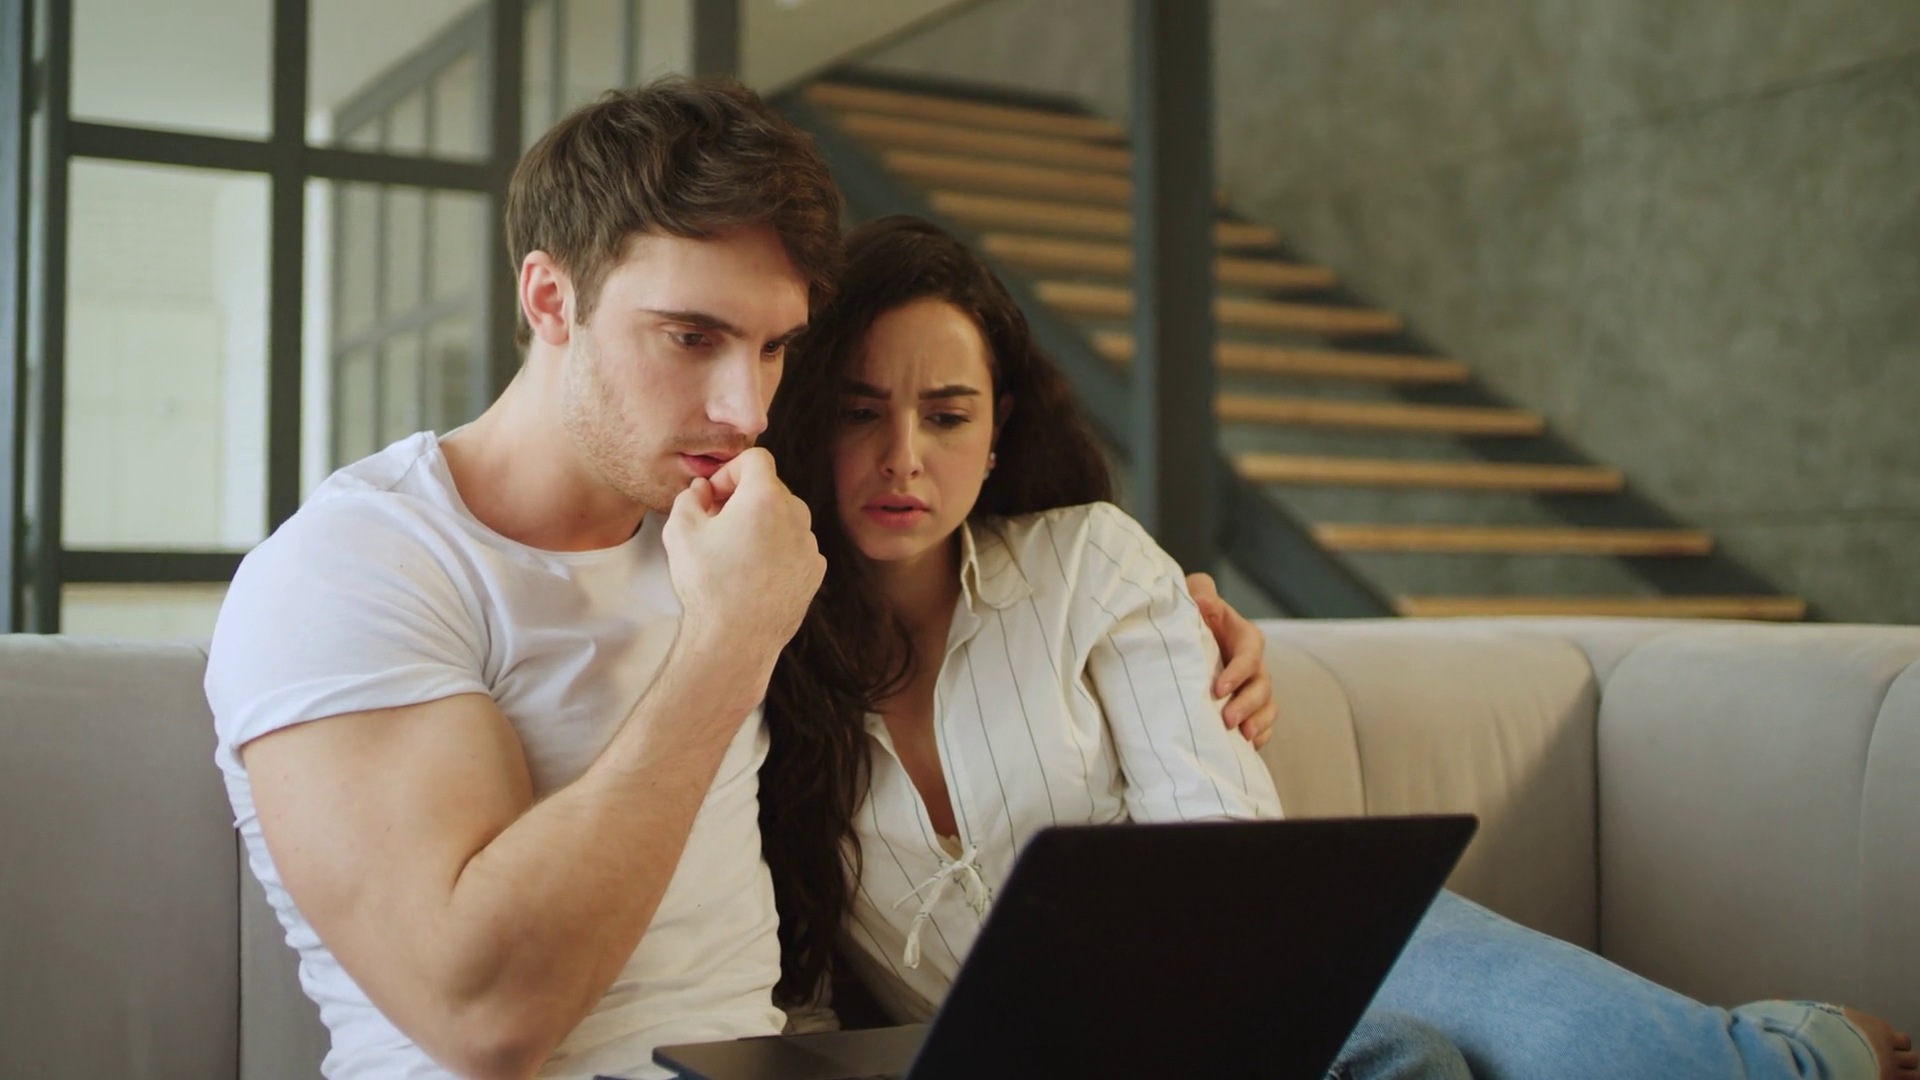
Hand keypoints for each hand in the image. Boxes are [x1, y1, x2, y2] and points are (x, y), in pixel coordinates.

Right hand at [662, 448, 825, 664]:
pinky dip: (777, 548)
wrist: (737, 638)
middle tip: (718, 523)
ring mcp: (809, 544)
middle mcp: (796, 515)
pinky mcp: (815, 569)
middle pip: (771, 488)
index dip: (730, 471)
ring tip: (735, 551)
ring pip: (785, 517)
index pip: (756, 459)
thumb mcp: (680, 531)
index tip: (715, 495)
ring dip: (761, 523)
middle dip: (744, 497)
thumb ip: (690, 497)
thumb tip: (702, 490)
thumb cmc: (708, 584)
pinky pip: (795, 545)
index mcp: (765, 498)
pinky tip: (754, 572)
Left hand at [1186, 572, 1275, 749]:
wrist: (1187, 638)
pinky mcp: (1250, 706)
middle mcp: (1254, 664)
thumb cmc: (1193, 615)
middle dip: (1247, 704)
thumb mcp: (1195, 595)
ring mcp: (1254, 687)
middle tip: (1228, 720)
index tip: (1217, 690)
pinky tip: (1247, 746)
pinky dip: (1260, 735)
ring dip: (1258, 722)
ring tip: (1243, 736)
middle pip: (1262, 685)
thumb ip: (1200, 592)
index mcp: (1244, 637)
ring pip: (1267, 706)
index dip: (1238, 673)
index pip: (1250, 654)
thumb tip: (1203, 601)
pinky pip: (1264, 723)